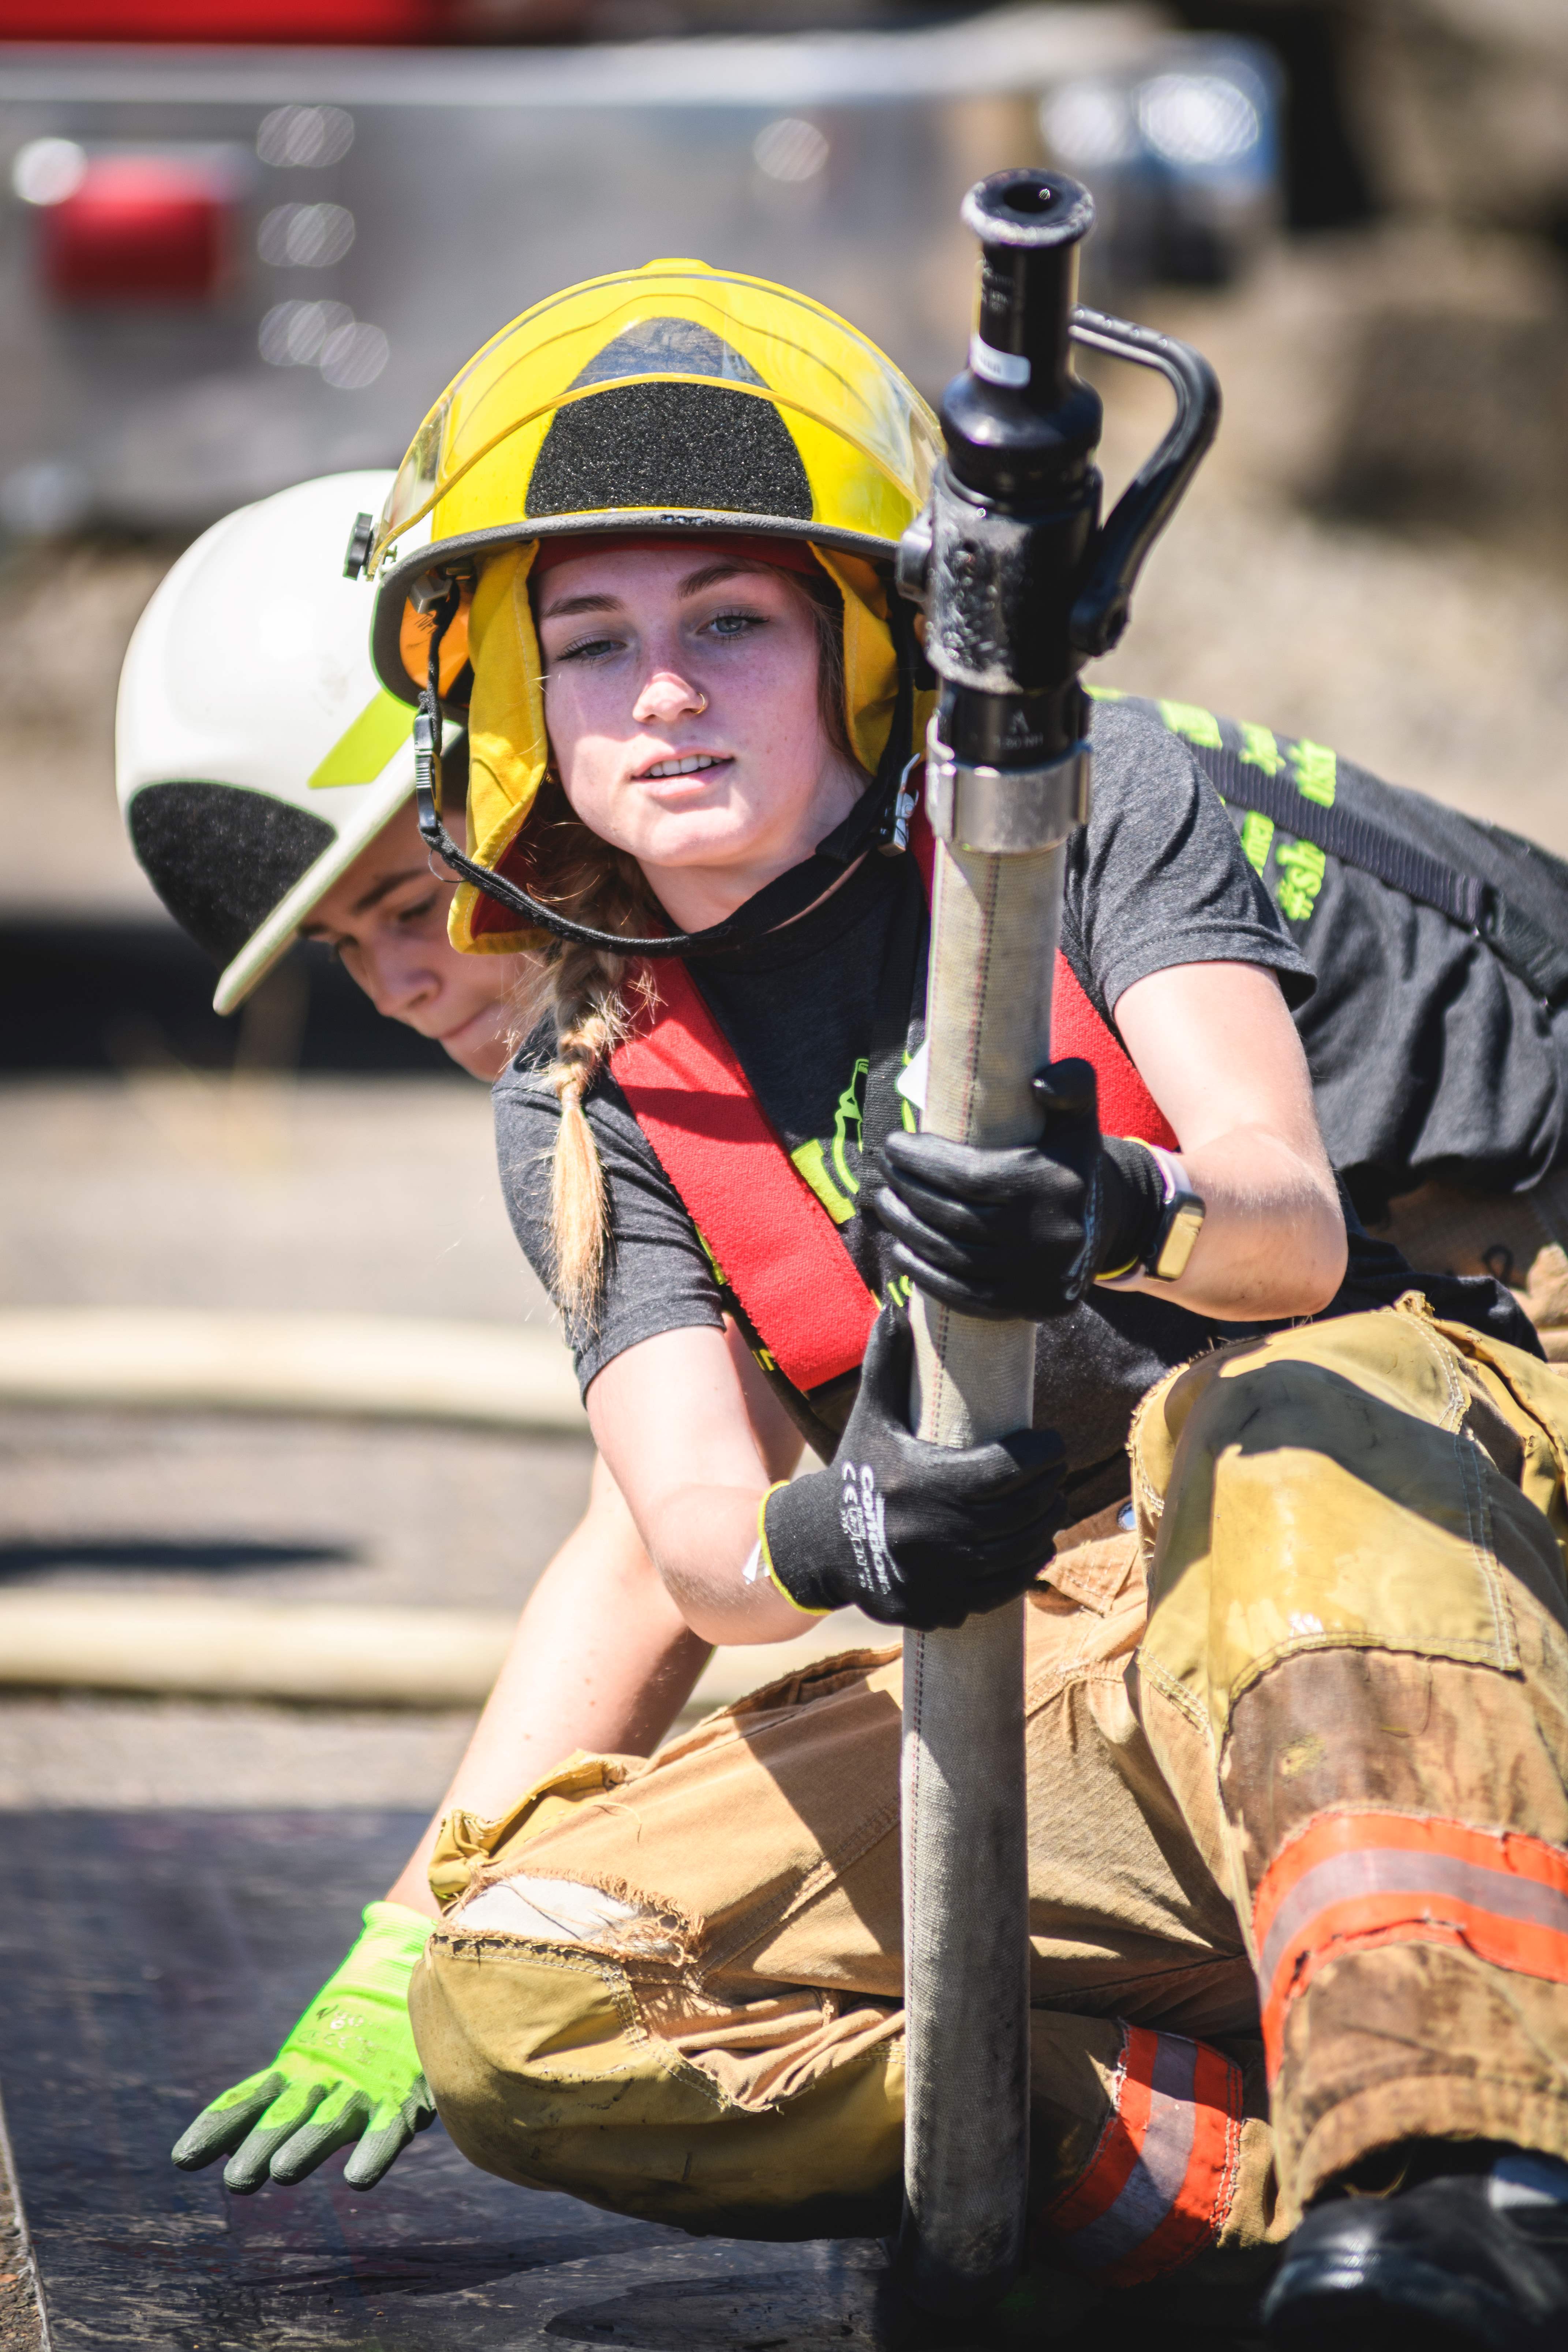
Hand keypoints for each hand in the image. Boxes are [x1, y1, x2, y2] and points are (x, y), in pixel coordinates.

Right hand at [171, 1901, 434, 2193]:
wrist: (439, 1996)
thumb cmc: (397, 1978)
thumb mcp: (378, 1955)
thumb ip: (378, 1934)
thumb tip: (379, 1910)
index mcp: (301, 2060)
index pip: (249, 2099)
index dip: (217, 2128)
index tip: (183, 2159)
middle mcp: (324, 2085)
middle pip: (282, 2121)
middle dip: (259, 2149)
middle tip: (238, 2181)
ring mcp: (359, 2097)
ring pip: (324, 2129)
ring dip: (304, 2152)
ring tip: (280, 2173)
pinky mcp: (401, 2103)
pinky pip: (383, 2133)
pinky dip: (371, 2154)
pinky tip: (358, 2178)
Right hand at [756, 1306, 1065, 1629]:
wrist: (816, 1544)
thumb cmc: (855, 1471)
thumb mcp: (871, 1416)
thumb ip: (887, 1362)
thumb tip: (896, 1303)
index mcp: (922, 1482)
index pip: (1008, 1469)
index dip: (1042, 1455)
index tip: (1052, 1443)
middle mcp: (931, 1532)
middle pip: (1020, 1513)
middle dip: (1049, 1490)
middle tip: (1055, 1474)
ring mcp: (935, 1575)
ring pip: (1017, 1553)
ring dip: (1044, 1529)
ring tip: (1050, 1507)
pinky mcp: (936, 1605)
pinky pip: (999, 1590)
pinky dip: (1023, 1568)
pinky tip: (1031, 1547)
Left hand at [867, 1060, 1165, 1321]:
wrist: (1105, 1224)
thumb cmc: (1070, 1161)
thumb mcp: (1078, 1116)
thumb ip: (1070, 1083)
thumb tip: (1039, 1083)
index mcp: (1053, 1184)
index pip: (968, 1176)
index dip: (921, 1161)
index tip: (893, 1145)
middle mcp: (1049, 1235)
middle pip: (954, 1217)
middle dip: (908, 1193)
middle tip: (885, 1175)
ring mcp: (1040, 1276)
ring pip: (952, 1256)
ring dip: (906, 1231)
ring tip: (885, 1205)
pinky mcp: (1030, 1306)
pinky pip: (964, 1295)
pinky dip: (924, 1274)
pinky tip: (901, 1250)